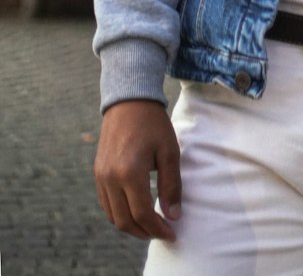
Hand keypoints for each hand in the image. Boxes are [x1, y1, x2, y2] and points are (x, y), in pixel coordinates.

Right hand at [95, 99, 180, 241]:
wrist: (129, 100)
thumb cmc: (153, 124)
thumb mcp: (169, 151)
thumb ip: (171, 185)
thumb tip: (173, 216)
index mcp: (130, 173)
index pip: (143, 214)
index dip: (158, 229)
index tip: (172, 233)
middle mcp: (110, 178)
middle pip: (125, 221)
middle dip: (145, 232)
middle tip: (162, 232)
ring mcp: (100, 177)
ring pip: (113, 216)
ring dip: (131, 226)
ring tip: (151, 225)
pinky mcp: (97, 174)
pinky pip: (106, 204)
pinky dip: (120, 214)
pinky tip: (136, 211)